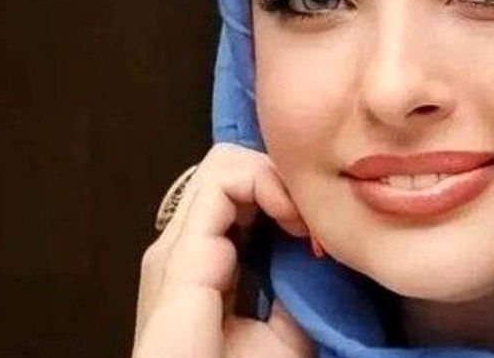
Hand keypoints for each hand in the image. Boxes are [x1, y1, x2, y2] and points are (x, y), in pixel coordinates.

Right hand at [132, 143, 315, 356]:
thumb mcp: (284, 332)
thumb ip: (290, 289)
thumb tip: (314, 252)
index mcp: (199, 264)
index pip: (236, 194)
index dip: (280, 195)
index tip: (317, 231)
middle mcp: (181, 249)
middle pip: (230, 170)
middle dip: (280, 178)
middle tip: (313, 221)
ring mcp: (175, 249)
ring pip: (224, 163)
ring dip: (274, 177)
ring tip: (304, 221)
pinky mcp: (180, 256)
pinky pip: (220, 180)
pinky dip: (264, 183)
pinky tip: (293, 220)